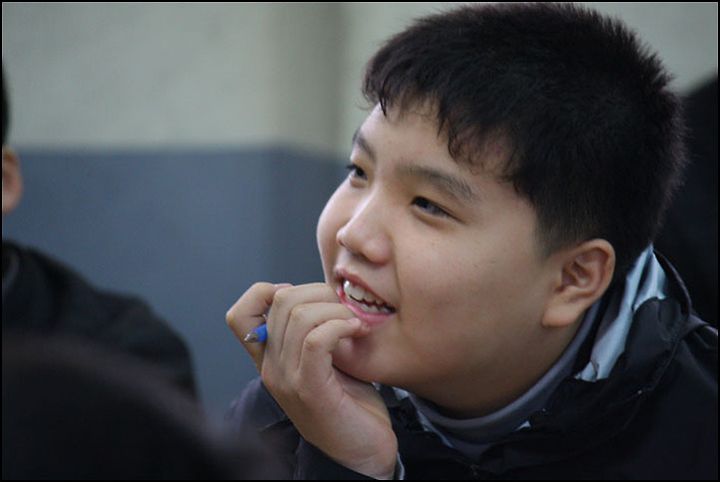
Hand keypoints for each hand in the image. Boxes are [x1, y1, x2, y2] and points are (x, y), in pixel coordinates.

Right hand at [227, 282, 397, 478]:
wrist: (363, 452)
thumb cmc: (350, 404)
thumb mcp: (326, 360)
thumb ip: (315, 330)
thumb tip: (324, 294)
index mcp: (270, 359)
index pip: (240, 314)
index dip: (266, 292)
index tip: (306, 299)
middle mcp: (271, 368)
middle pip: (279, 301)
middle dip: (319, 293)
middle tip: (344, 309)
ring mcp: (288, 380)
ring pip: (299, 317)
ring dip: (336, 310)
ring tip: (355, 323)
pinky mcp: (311, 390)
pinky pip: (315, 341)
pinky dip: (340, 326)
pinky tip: (357, 331)